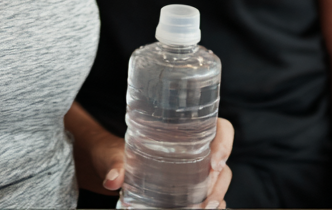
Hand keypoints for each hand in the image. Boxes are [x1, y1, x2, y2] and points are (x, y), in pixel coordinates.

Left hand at [80, 117, 233, 208]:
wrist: (107, 166)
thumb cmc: (113, 152)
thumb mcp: (112, 154)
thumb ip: (114, 164)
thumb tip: (112, 180)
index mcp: (183, 132)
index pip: (219, 129)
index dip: (225, 143)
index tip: (215, 162)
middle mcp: (193, 151)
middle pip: (222, 163)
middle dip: (219, 183)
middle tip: (207, 201)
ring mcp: (192, 172)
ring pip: (219, 183)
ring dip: (216, 198)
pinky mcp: (187, 191)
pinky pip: (208, 198)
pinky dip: (210, 206)